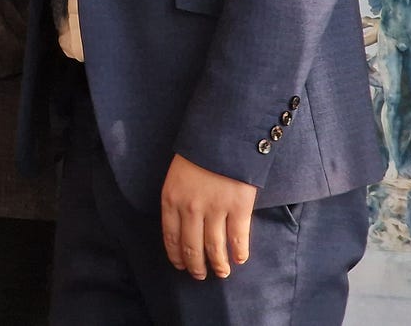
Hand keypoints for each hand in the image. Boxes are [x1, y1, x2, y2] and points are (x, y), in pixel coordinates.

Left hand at [160, 153, 256, 279]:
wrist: (221, 136)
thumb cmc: (197, 153)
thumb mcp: (177, 175)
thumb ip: (178, 199)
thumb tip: (183, 225)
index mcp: (171, 198)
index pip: (170, 236)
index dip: (176, 254)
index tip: (180, 265)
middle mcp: (190, 208)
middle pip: (192, 246)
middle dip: (196, 265)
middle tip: (200, 275)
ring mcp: (215, 209)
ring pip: (215, 248)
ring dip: (219, 265)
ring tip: (222, 273)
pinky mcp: (238, 208)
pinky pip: (238, 239)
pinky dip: (239, 253)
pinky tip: (240, 259)